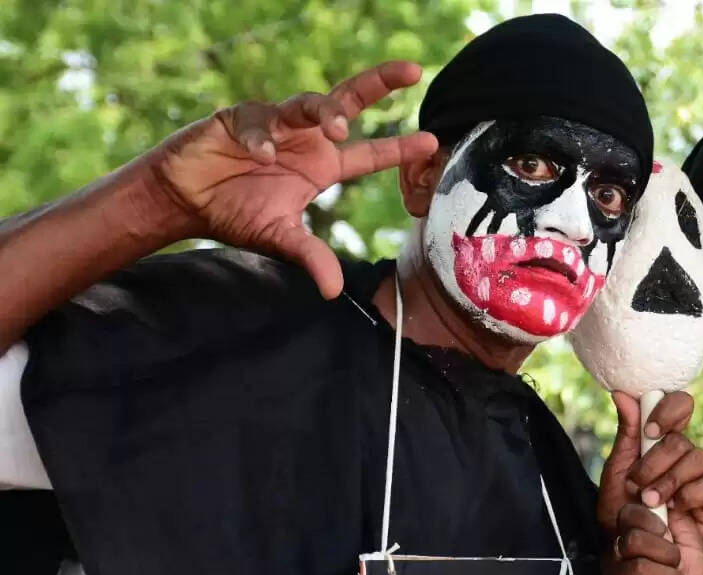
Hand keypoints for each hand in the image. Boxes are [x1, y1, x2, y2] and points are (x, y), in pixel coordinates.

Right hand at [144, 61, 437, 297]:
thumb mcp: (279, 237)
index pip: (369, 154)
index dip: (399, 147)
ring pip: (309, 105)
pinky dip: (262, 137)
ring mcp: (275, 123)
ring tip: (336, 129)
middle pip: (349, 101)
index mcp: (322, 165)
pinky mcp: (240, 117)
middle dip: (381, 83)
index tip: (432, 141)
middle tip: (412, 72)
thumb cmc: (235, 213)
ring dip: (325, 113)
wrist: (185, 200)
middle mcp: (305, 139)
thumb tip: (332, 290)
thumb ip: (309, 256)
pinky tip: (260, 155)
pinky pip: (257, 121)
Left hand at [596, 391, 702, 546]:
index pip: (677, 408)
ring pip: (698, 459)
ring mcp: (695, 482)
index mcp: (657, 447)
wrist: (634, 568)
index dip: (669, 409)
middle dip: (656, 461)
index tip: (651, 430)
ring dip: (668, 481)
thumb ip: (625, 437)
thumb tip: (622, 395)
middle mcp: (679, 460)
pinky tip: (675, 511)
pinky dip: (689, 497)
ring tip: (652, 503)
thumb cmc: (622, 526)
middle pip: (682, 438)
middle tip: (638, 485)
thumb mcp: (615, 478)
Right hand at [603, 502, 702, 574]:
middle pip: (632, 538)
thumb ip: (676, 520)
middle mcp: (615, 559)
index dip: (647, 516)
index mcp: (630, 540)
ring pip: (639, 566)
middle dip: (665, 552)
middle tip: (675, 566)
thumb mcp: (687, 546)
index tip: (665, 530)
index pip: (625, 513)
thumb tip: (665, 496)